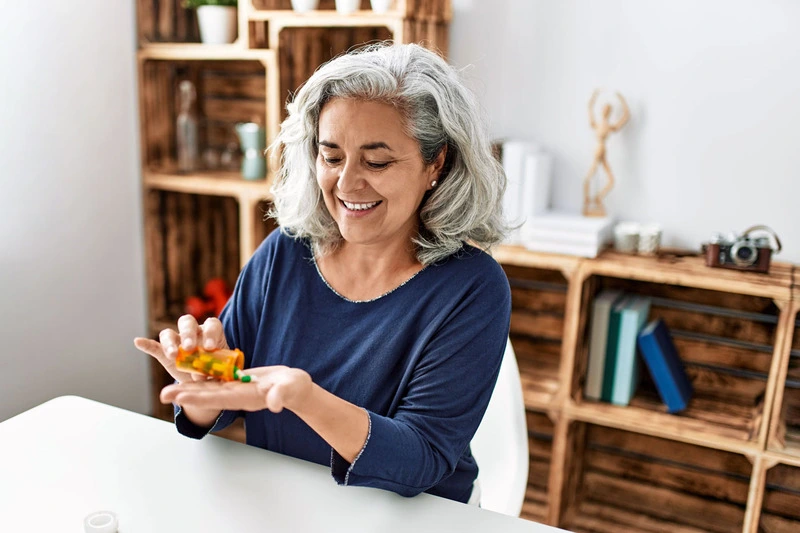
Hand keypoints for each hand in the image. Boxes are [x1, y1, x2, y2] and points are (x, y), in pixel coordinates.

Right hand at [133, 315, 229, 383]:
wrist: (204, 380)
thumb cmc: (215, 371)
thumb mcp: (218, 372)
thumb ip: (211, 372)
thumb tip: (200, 376)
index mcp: (211, 333)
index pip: (211, 325)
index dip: (211, 333)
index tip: (210, 347)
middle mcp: (193, 332)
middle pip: (188, 323)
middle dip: (188, 334)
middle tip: (189, 348)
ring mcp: (177, 341)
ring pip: (169, 334)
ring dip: (169, 343)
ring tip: (172, 355)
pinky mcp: (164, 353)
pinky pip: (154, 346)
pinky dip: (146, 344)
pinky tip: (138, 342)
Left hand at [160, 366, 313, 413]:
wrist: (294, 387)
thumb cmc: (295, 387)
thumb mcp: (290, 389)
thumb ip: (281, 396)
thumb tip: (275, 404)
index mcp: (247, 397)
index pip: (219, 398)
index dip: (200, 397)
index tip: (181, 397)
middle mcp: (236, 395)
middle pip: (207, 395)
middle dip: (185, 395)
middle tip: (163, 395)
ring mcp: (234, 389)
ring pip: (207, 389)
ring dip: (187, 389)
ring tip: (167, 389)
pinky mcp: (236, 382)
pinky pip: (214, 381)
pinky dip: (199, 378)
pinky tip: (186, 375)